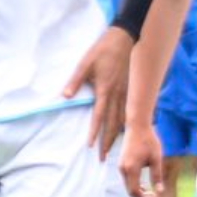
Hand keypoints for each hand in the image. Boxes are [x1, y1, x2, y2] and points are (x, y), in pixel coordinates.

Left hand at [67, 28, 133, 155]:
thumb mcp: (85, 63)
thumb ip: (76, 81)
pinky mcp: (132, 89)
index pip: (98, 116)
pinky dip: (127, 124)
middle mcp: (117, 95)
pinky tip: (125, 131)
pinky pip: (130, 111)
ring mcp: (126, 93)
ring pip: (122, 119)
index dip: (94, 132)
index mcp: (104, 89)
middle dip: (107, 141)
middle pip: (112, 124)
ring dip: (117, 136)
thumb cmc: (104, 49)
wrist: (127, 38)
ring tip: (113, 149)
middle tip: (104, 157)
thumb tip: (65, 96)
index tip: (91, 146)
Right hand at [119, 118, 164, 196]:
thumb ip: (157, 176)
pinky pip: (128, 178)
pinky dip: (135, 184)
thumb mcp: (156, 158)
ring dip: (139, 191)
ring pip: (128, 184)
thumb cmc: (149, 141)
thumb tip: (160, 191)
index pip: (134, 191)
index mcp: (131, 168)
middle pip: (130, 190)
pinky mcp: (122, 162)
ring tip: (151, 195)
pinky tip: (145, 186)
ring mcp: (121, 165)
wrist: (137, 126)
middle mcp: (123, 168)